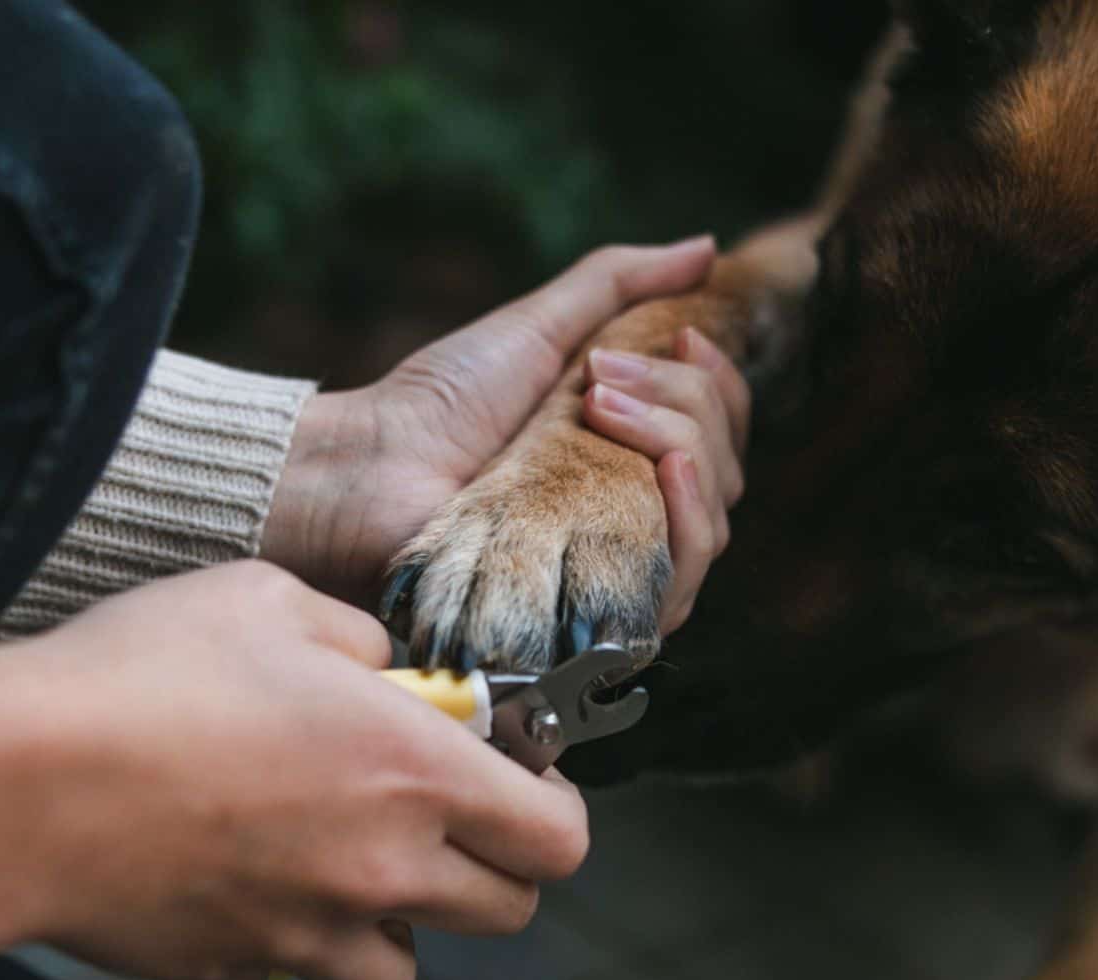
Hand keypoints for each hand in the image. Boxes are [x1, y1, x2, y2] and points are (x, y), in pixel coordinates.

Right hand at [0, 561, 587, 979]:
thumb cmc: (145, 674)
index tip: (521, 777)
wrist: (14, 779)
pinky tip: (242, 884)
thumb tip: (386, 668)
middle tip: (441, 816)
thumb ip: (359, 637)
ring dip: (394, 927)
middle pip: (506, 912)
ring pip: (400, 975)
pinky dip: (280, 944)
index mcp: (415, 773)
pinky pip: (283, 975)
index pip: (557, 836)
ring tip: (344, 866)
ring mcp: (305, 932)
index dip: (553, 806)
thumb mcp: (271, 600)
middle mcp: (380, 869)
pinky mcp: (229, 965)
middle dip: (492, 867)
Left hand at [260, 238, 728, 609]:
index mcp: (628, 450)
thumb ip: (618, 284)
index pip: (720, 428)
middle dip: (686, 401)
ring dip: (685, 444)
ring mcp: (620, 566)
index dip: (717, 381)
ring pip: (712, 519)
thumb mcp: (537, 325)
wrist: (374, 471)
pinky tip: (670, 471)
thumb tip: (707, 248)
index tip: (680, 338)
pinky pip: (686, 580)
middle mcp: (634, 511)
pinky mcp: (602, 612)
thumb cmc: (439, 402)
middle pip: (723, 468)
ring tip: (604, 410)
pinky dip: (693, 517)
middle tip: (598, 381)